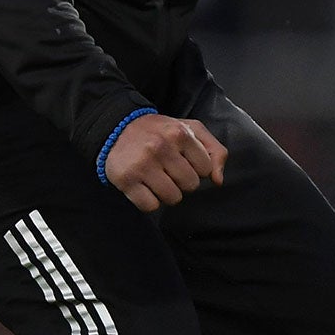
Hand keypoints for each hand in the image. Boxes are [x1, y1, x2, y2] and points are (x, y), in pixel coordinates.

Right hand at [103, 114, 227, 212]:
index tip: (182, 160)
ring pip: (173, 198)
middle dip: (182, 182)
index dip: (195, 168)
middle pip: (190, 186)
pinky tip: (144, 187)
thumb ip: (214, 150)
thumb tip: (218, 180)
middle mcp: (161, 147)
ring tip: (157, 179)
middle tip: (168, 170)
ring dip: (167, 193)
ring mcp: (142, 164)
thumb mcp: (190, 129)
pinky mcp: (126, 179)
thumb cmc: (159, 132)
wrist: (117, 128)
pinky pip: (150, 206)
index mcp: (180, 133)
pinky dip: (149, 202)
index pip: (205, 169)